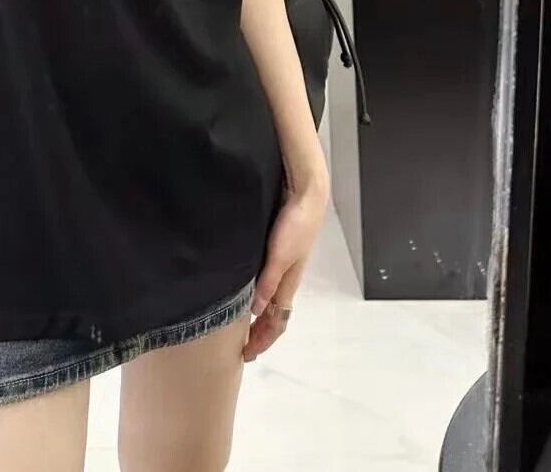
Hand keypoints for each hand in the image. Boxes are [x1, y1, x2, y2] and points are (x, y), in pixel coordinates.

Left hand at [244, 183, 327, 361]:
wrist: (307, 195)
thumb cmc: (296, 224)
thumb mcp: (279, 256)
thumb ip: (268, 282)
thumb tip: (257, 311)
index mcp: (288, 282)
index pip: (278, 321)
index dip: (263, 340)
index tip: (247, 355)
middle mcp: (287, 277)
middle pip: (275, 314)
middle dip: (261, 333)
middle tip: (243, 347)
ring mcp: (285, 264)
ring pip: (272, 299)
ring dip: (260, 316)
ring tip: (243, 324)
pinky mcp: (280, 250)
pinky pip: (270, 282)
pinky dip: (260, 295)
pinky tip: (249, 289)